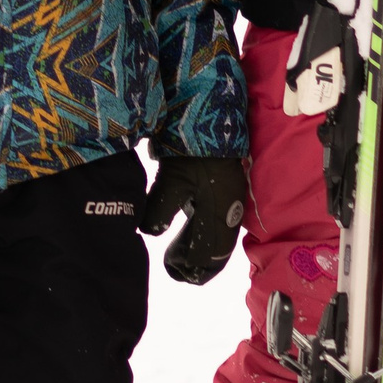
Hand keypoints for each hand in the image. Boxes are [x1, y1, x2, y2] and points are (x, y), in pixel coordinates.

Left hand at [136, 154, 246, 282]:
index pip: (212, 255)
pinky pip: (221, 220)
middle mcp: (233, 210)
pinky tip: (190, 228)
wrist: (210, 116)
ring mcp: (233, 198)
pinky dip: (206, 231)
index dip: (193, 267)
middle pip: (219, 249)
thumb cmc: (191, 153)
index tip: (172, 266)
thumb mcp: (170, 183)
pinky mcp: (229, 187)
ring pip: (221, 235)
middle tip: (175, 264)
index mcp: (222, 214)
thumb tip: (149, 233)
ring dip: (202, 247)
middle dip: (198, 262)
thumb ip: (160, 212)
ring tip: (179, 249)